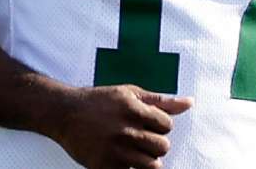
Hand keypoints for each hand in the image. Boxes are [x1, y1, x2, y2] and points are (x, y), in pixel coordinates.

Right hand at [51, 84, 193, 168]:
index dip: (160, 125)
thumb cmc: (100, 101)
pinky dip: (131, 168)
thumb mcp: (130, 93)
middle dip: (156, 143)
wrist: (65, 114)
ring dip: (147, 159)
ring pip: (152, 165)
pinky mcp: (106, 167)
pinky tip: (122, 158)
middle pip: (163, 147)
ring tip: (135, 150)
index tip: (148, 123)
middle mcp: (126, 131)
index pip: (167, 125)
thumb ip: (161, 101)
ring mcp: (116, 151)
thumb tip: (190, 103)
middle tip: (141, 138)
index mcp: (134, 110)